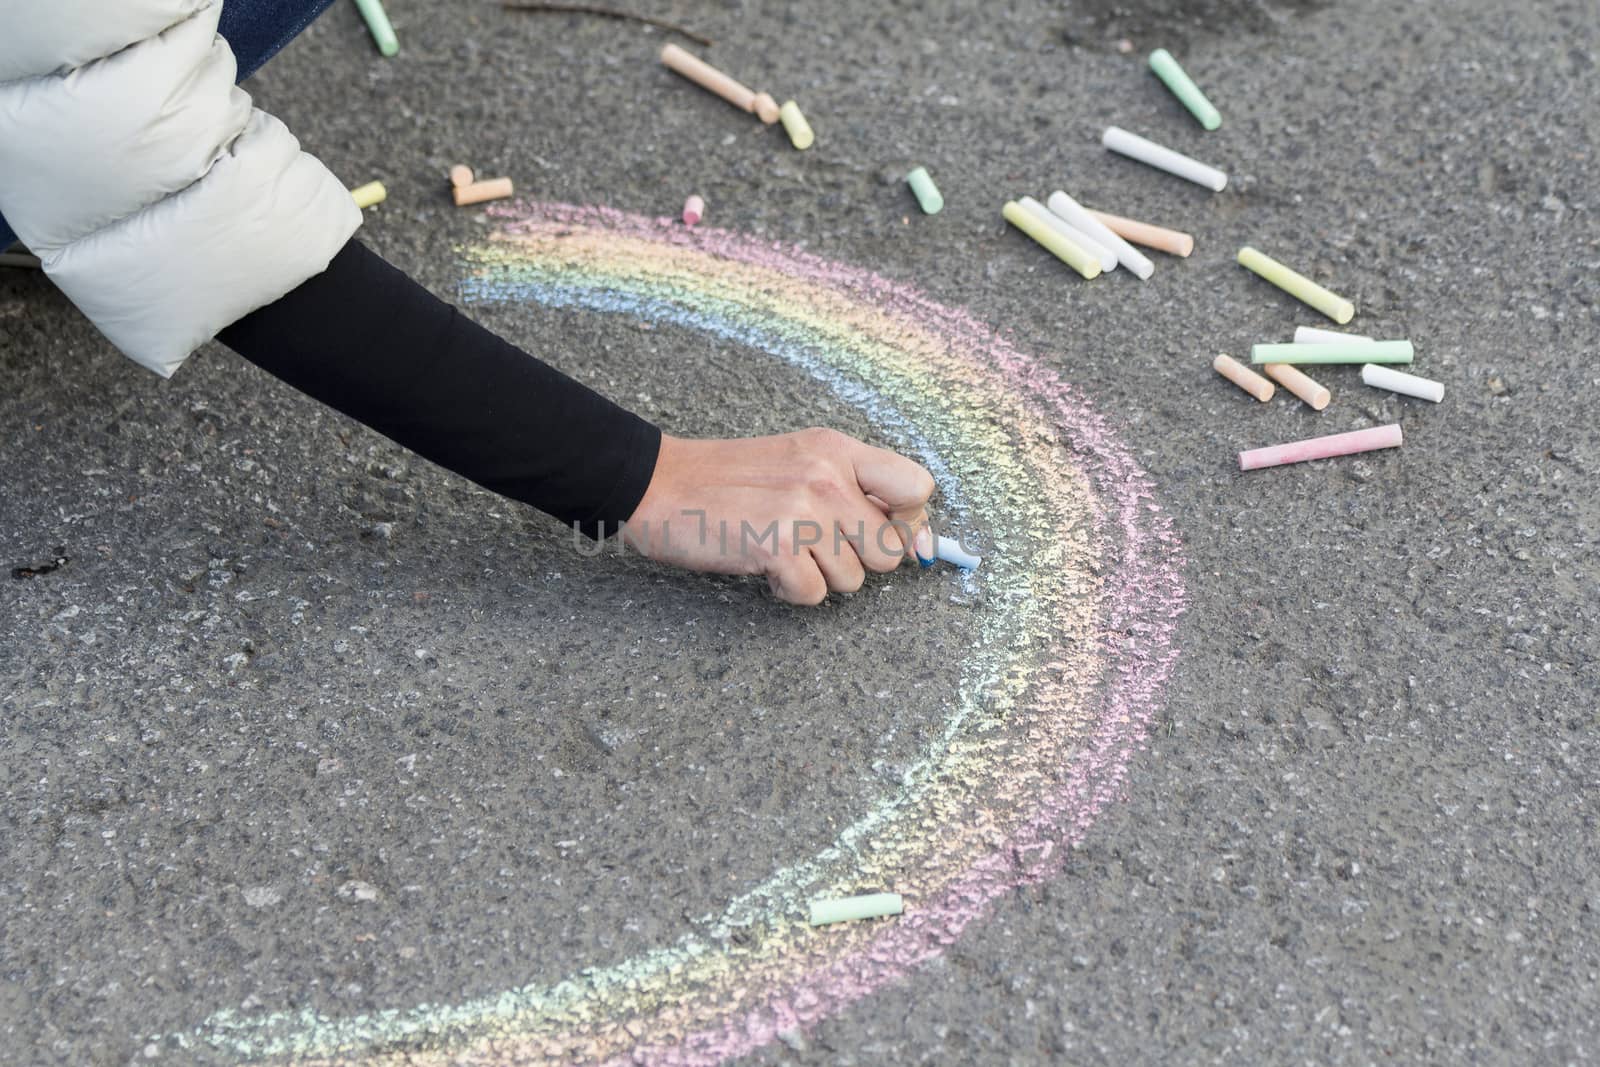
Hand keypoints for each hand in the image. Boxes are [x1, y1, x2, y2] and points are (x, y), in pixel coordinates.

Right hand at [622, 427, 936, 604]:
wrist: (659, 484)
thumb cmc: (728, 481)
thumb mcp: (799, 462)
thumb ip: (857, 491)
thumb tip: (921, 543)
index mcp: (836, 449)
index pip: (918, 487)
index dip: (907, 521)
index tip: (880, 532)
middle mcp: (827, 476)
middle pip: (890, 550)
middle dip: (856, 560)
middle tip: (813, 544)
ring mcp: (803, 511)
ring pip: (853, 579)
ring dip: (818, 575)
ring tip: (780, 547)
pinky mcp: (777, 546)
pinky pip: (814, 594)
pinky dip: (788, 590)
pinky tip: (763, 563)